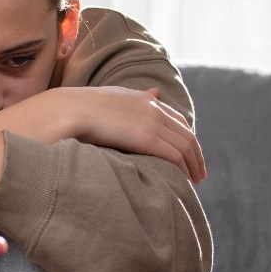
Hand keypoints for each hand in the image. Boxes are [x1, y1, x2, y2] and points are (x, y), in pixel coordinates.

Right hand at [55, 86, 205, 183]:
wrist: (71, 110)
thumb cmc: (81, 108)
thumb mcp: (113, 97)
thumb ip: (136, 97)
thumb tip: (156, 91)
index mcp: (144, 99)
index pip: (178, 118)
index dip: (187, 136)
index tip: (190, 152)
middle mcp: (153, 108)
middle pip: (187, 133)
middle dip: (196, 154)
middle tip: (199, 171)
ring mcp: (152, 122)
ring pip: (186, 146)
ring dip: (194, 164)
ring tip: (196, 180)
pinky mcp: (148, 138)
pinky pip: (176, 156)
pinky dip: (184, 168)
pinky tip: (185, 180)